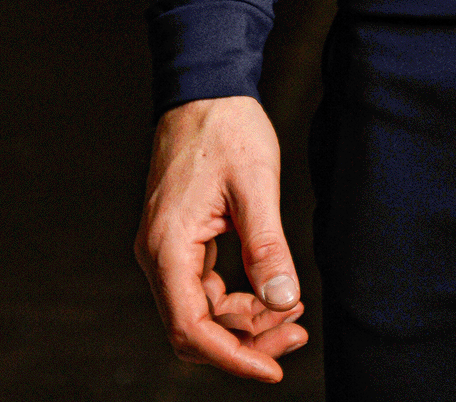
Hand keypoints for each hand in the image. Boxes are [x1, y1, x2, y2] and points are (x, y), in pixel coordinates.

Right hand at [134, 95, 308, 382]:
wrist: (204, 87)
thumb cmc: (226, 127)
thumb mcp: (256, 184)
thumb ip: (267, 246)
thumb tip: (284, 302)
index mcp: (167, 246)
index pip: (192, 327)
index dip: (232, 356)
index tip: (273, 369)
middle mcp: (158, 255)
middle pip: (195, 327)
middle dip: (246, 339)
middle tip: (297, 334)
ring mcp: (166, 249)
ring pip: (202, 311)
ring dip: (245, 320)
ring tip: (293, 313)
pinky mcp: (181, 240)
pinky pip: (205, 288)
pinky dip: (238, 297)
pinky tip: (272, 292)